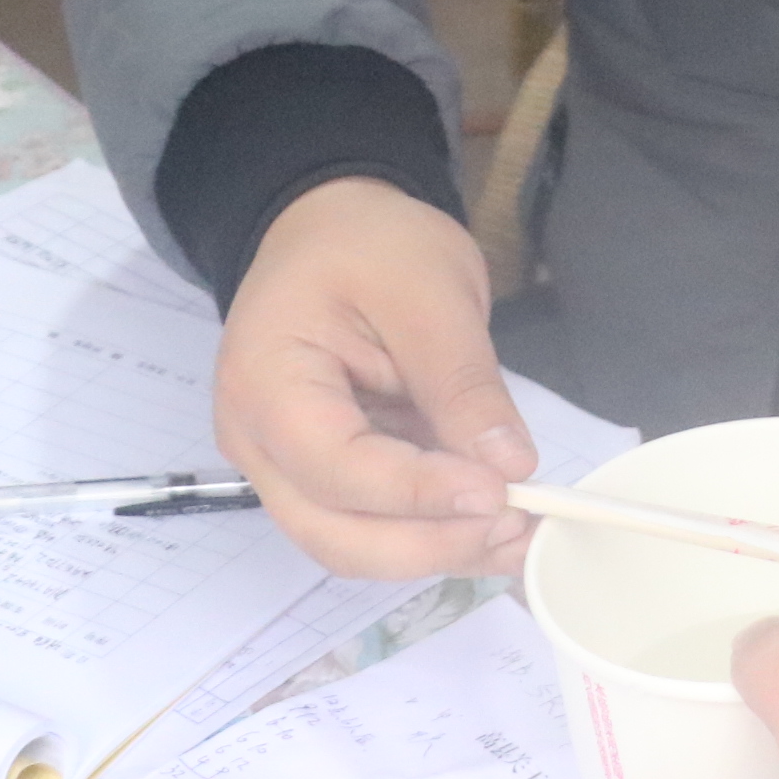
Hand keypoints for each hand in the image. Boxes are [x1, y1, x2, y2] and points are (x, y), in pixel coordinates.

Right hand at [214, 177, 533, 575]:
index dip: (417, 494)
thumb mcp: (430, 291)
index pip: (335, 466)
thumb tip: (508, 466)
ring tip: (519, 533)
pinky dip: (432, 534)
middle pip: (333, 531)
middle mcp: (258, 443)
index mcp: (266, 382)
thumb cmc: (370, 244)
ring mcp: (285, 467)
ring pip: (351, 544)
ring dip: (436, 550)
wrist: (329, 228)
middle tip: (519, 525)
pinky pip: (370, 524)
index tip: (499, 492)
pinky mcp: (323, 475)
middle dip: (430, 543)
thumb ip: (462, 381)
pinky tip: (493, 527)